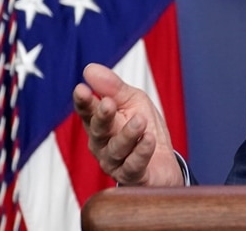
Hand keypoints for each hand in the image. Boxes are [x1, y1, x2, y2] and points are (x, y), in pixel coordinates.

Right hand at [72, 62, 184, 186]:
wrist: (163, 164)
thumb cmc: (144, 128)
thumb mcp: (133, 101)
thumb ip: (113, 87)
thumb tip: (89, 69)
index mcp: (100, 124)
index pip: (88, 112)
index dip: (84, 102)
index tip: (81, 89)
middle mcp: (102, 145)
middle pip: (98, 131)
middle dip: (102, 117)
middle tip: (108, 104)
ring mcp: (116, 163)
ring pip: (116, 150)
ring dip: (127, 134)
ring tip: (140, 121)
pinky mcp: (133, 176)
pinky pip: (134, 166)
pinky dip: (141, 152)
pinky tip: (149, 140)